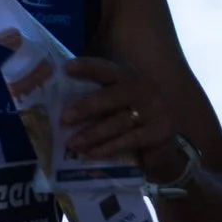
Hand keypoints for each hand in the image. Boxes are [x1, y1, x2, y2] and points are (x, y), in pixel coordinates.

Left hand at [55, 54, 179, 173]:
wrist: (164, 150)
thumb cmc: (132, 123)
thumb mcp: (115, 106)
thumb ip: (96, 99)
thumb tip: (58, 103)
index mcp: (130, 77)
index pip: (107, 69)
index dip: (88, 67)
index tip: (67, 68)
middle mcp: (145, 88)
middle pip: (113, 95)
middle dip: (87, 106)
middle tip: (64, 118)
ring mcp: (156, 109)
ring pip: (119, 121)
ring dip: (93, 133)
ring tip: (72, 143)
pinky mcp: (161, 131)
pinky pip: (130, 140)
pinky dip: (108, 148)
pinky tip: (91, 154)